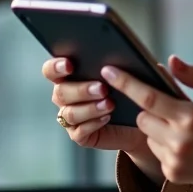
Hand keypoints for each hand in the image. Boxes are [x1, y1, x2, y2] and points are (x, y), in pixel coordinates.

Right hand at [42, 57, 162, 184]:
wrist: (141, 119)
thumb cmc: (132, 89)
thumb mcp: (130, 73)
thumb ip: (126, 62)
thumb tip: (129, 56)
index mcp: (70, 76)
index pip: (51, 70)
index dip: (56, 66)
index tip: (71, 64)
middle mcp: (65, 96)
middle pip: (60, 92)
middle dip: (81, 89)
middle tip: (102, 88)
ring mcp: (70, 117)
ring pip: (69, 113)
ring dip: (90, 108)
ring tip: (110, 104)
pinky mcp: (79, 135)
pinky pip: (79, 131)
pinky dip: (93, 123)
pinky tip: (107, 117)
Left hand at [102, 55, 192, 189]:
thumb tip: (170, 61)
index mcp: (190, 116)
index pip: (148, 97)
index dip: (125, 82)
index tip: (109, 70)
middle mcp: (178, 140)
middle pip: (143, 117)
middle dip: (151, 109)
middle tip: (174, 108)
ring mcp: (174, 160)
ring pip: (148, 135)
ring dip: (158, 127)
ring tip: (186, 128)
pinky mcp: (173, 174)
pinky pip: (156, 151)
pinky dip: (165, 144)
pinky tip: (188, 144)